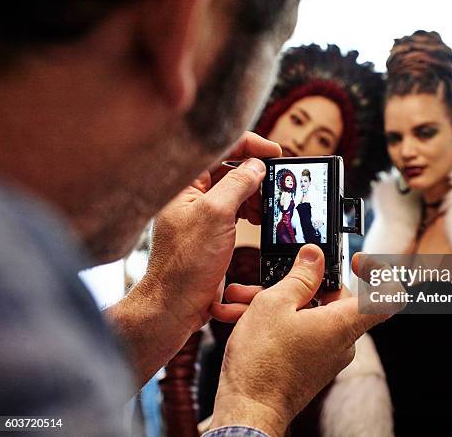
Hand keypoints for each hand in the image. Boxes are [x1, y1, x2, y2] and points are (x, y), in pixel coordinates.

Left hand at [142, 132, 280, 329]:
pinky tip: (259, 220)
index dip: (249, 147)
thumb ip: (237, 184)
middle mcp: (192, 197)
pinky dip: (250, 212)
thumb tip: (256, 165)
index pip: (220, 150)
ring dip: (255, 196)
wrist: (175, 305)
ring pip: (235, 192)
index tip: (274, 153)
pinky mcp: (210, 233)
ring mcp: (201, 215)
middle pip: (230, 170)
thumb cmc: (185, 264)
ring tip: (268, 208)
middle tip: (276, 186)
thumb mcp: (216, 215)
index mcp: (185, 185)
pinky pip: (235, 212)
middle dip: (256, 176)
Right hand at [210, 244, 389, 436]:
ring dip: (276, 302)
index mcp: (342, 324)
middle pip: (333, 299)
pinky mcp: (309, 364)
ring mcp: (325, 355)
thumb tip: (314, 257)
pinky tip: (242, 315)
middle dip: (297, 284)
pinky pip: (299, 332)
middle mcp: (340, 342)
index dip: (376, 274)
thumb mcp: (274, 304)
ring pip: (307, 314)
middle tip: (270, 278)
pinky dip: (276, 322)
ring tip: (241, 299)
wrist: (247, 410)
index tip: (353, 262)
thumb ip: (299, 276)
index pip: (384, 299)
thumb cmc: (262, 363)